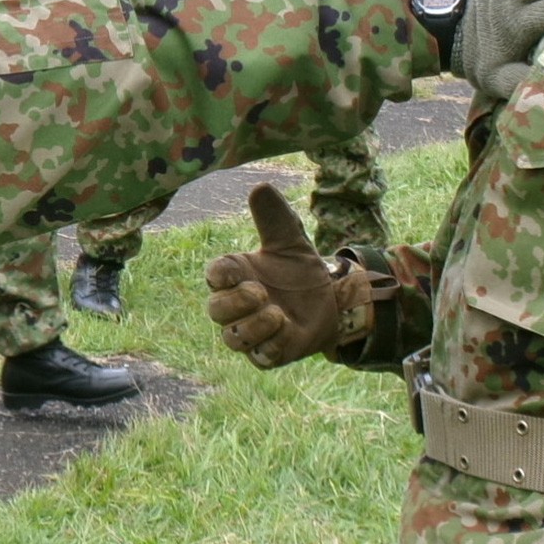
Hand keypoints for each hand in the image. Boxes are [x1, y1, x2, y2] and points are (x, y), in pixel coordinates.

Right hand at [203, 185, 383, 368]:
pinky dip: (272, 343)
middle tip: (260, 292)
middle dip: (234, 303)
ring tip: (276, 312)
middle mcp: (236, 307)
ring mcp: (250, 333)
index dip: (220, 275)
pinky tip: (287, 328)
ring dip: (251, 326)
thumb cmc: (298, 270)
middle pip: (216, 310)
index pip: (214, 275)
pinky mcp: (269, 354)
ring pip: (234, 338)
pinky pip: (261, 356)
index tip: (236, 271)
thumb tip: (261, 187)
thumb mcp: (291, 241)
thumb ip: (274, 218)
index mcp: (235, 276)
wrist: (329, 301)